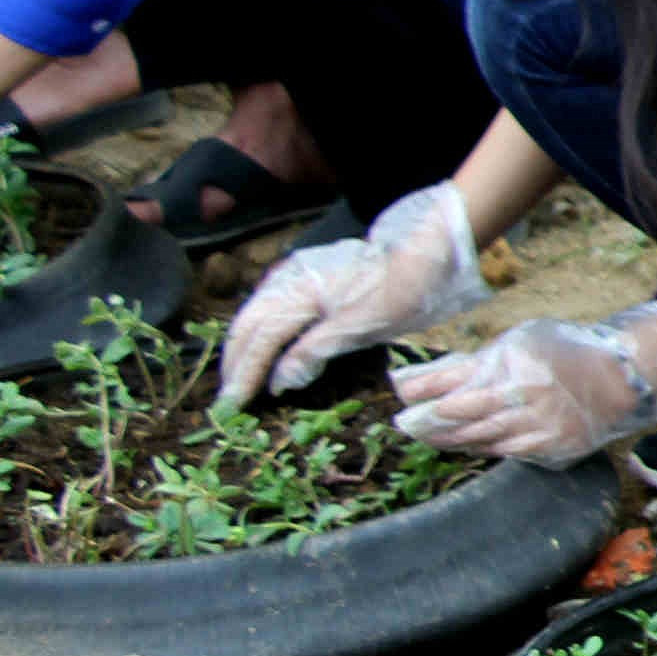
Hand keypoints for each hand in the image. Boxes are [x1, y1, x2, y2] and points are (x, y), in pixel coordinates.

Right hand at [220, 183, 488, 409]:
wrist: (428, 250)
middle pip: (247, 324)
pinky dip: (262, 333)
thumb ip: (314, 351)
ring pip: (255, 315)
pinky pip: (271, 307)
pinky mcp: (307, 275)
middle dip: (236, 362)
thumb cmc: (402, 288)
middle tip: (228, 399)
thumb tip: (278, 381)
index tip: (233, 405)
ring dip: (245, 349)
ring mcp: (295, 273)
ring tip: (240, 380)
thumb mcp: (361, 326)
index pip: (259, 338)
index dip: (245, 373)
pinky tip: (264, 352)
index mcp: (297, 289)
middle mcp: (287, 277)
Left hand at [388, 301, 656, 463]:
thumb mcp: (518, 342)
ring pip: (479, 440)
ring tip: (429, 436)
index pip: (453, 382)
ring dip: (448, 440)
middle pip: (459, 416)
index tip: (400, 398)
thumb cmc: (563, 352)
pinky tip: (467, 444)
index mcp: (513, 365)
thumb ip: (473, 361)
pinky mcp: (551, 449)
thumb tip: (419, 379)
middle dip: (426, 422)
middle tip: (404, 424)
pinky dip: (481, 448)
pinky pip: (505, 452)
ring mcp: (539, 427)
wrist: (622, 377)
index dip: (421, 393)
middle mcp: (524, 398)